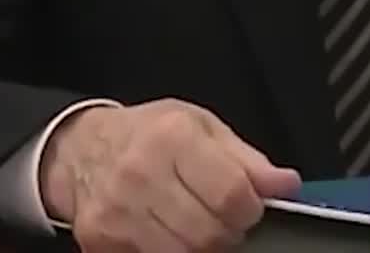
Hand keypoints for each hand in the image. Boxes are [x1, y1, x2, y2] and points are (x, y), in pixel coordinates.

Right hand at [39, 98, 300, 251]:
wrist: (84, 149)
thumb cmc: (149, 134)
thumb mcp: (203, 128)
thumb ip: (248, 160)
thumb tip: (285, 185)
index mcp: (173, 137)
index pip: (232, 195)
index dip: (252, 209)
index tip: (250, 207)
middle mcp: (141, 173)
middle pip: (209, 234)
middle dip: (229, 233)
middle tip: (225, 219)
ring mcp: (118, 211)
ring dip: (201, 247)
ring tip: (198, 224)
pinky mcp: (101, 239)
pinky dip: (171, 251)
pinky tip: (169, 232)